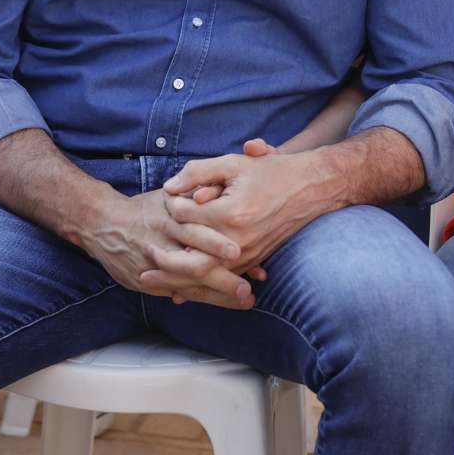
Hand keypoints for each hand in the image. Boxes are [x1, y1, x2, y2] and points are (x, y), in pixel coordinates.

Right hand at [75, 189, 255, 308]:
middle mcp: (161, 243)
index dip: (216, 243)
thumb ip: (196, 196)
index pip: (194, 231)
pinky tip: (222, 302)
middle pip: (194, 264)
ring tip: (244, 301)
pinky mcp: (145, 282)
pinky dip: (200, 297)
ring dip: (219, 296)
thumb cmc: (146, 209)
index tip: (239, 252)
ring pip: (189, 285)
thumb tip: (225, 196)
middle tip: (247, 290)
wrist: (101, 224)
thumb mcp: (170, 196)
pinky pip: (176, 292)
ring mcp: (152, 266)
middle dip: (223, 280)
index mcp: (168, 217)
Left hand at [162, 147, 338, 273]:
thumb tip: (169, 189)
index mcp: (230, 213)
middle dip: (163, 264)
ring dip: (179, 281)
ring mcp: (248, 254)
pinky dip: (202, 286)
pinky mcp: (255, 260)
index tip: (161, 205)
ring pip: (207, 277)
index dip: (169, 211)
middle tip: (141, 264)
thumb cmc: (273, 173)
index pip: (186, 219)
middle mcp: (238, 240)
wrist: (312, 189)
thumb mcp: (233, 163)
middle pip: (191, 262)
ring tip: (153, 281)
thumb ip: (197, 172)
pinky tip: (183, 290)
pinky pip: (224, 279)